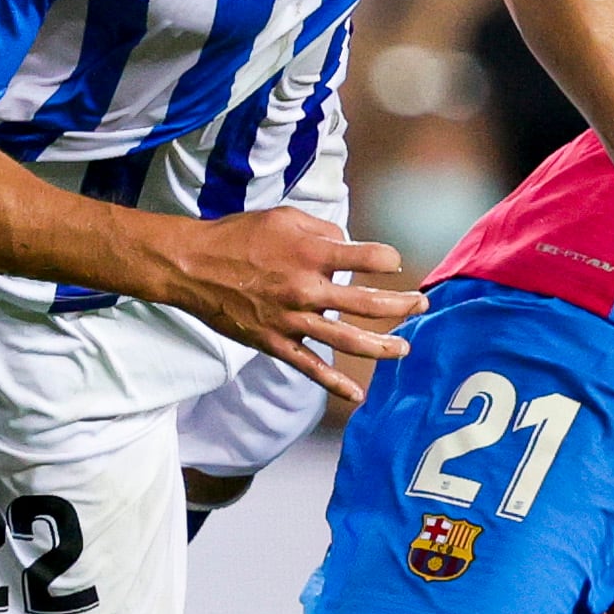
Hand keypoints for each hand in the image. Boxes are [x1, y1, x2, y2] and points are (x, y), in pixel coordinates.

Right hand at [157, 205, 424, 404]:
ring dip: (382, 346)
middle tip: (420, 305)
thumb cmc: (238, 236)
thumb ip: (321, 231)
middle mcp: (306, 289)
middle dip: (401, 305)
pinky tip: (357, 395)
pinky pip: (310, 367)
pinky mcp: (275, 342)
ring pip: (347, 340)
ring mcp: (292, 320)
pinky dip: (334, 384)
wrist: (193, 266)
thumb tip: (347, 246)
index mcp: (311, 254)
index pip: (368, 258)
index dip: (387, 259)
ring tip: (404, 348)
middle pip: (367, 304)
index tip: (392, 262)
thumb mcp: (284, 218)